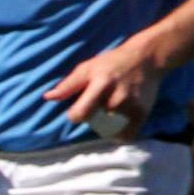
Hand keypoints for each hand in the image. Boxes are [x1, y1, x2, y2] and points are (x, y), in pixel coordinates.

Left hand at [44, 43, 160, 141]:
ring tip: (110, 111)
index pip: (81, 113)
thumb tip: (48, 97)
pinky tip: (119, 122)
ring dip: (106, 126)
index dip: (75, 115)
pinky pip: (126, 136)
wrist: (145, 58)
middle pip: (95, 123)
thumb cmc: (111, 63)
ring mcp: (131, 107)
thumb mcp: (88, 68)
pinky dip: (120, 133)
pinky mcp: (142, 114)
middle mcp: (116, 98)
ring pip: (109, 131)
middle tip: (99, 106)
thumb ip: (68, 85)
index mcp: (100, 84)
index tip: (78, 111)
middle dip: (93, 118)